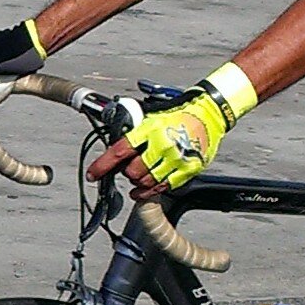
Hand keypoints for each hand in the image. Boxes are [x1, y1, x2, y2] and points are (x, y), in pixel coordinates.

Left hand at [86, 62, 256, 199]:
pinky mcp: (188, 169)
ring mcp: (176, 159)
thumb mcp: (153, 116)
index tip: (93, 174)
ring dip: (138, 183)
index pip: (119, 151)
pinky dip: (151, 191)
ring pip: (147, 182)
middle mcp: (161, 145)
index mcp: (149, 129)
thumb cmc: (180, 113)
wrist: (210, 113)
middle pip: (132, 172)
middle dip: (127, 173)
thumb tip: (117, 147)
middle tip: (128, 170)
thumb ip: (135, 132)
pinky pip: (164, 187)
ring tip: (138, 179)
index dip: (102, 166)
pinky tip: (145, 190)